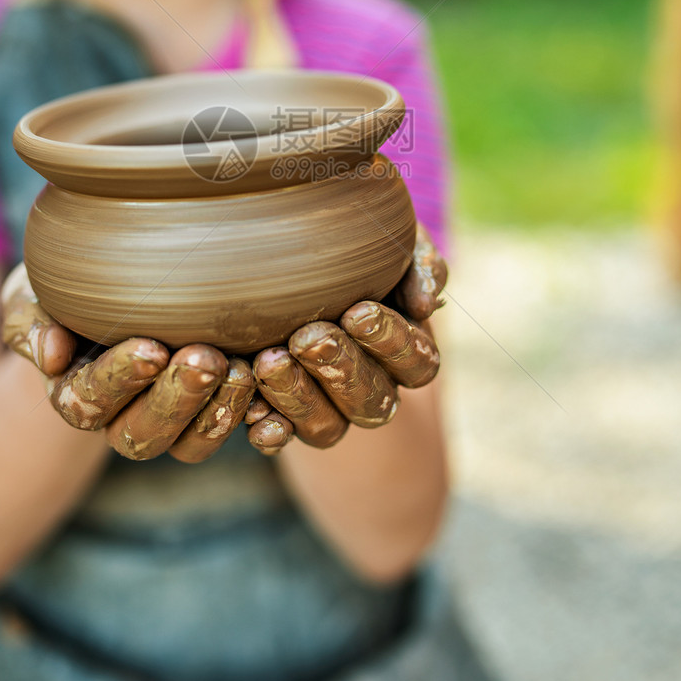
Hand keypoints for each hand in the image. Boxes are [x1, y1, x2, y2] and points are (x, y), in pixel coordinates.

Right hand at [0, 263, 255, 461]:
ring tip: (242, 369)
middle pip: (144, 434)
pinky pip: (236, 436)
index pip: (92, 400)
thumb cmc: (64, 289)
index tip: (152, 348)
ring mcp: (172, 421)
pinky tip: (275, 399)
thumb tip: (50, 356)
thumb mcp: (32, 294)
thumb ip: (28, 321)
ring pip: (191, 444)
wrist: (113, 289)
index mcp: (75, 393)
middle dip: (178, 398)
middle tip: (207, 356)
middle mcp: (122, 418)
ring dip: (218, 412)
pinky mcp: (214, 413)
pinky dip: (258, 423)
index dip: (121, 379)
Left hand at [251, 222, 447, 448]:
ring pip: (328, 427)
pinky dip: (270, 429)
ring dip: (300, 397)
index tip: (358, 311)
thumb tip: (426, 303)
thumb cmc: (359, 248)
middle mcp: (374, 389)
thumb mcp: (394, 242)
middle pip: (372, 401)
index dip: (391, 342)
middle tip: (307, 336)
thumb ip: (418, 264)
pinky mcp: (286, 417)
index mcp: (408, 353)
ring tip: (270, 360)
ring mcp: (330, 409)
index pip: (416, 363)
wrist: (294, 258)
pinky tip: (253, 412)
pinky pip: (282, 438)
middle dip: (341, 369)